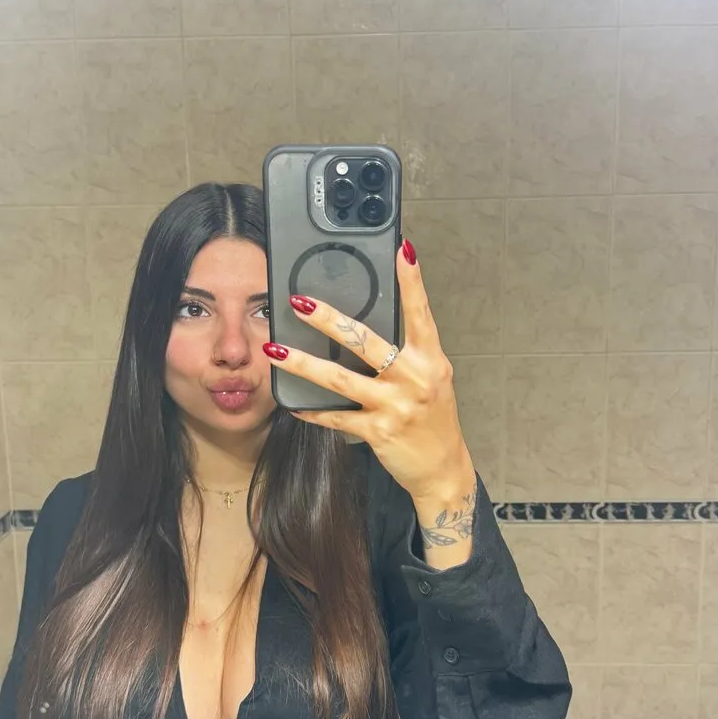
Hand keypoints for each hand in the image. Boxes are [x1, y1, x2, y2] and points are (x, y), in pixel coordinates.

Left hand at [262, 239, 473, 501]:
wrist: (442, 468)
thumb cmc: (433, 418)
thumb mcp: (431, 379)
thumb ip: (408, 353)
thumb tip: (368, 327)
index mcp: (430, 360)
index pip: (420, 314)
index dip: (411, 282)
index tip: (401, 250)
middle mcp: (414, 379)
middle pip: (366, 342)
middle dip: (329, 320)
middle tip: (300, 302)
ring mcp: (395, 406)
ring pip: (341, 379)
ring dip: (303, 363)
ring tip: (274, 349)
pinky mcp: (378, 432)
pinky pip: (337, 417)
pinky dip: (313, 411)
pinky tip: (292, 404)